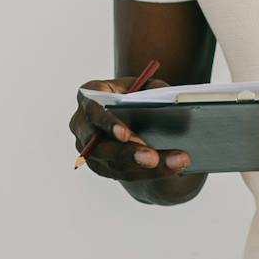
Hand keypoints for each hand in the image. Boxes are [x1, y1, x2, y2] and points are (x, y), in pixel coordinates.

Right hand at [71, 76, 198, 199]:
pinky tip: (173, 167)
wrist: (133, 112)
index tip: (125, 135)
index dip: (107, 124)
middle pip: (99, 146)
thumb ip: (156, 89)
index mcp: (89, 96)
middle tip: (152, 159)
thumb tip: (169, 102)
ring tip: (176, 163)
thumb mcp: (147, 85)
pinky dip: (149, 172)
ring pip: (113, 164)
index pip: (93, 110)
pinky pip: (123, 173)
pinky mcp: (100, 165)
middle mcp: (82, 124)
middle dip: (127, 153)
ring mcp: (87, 148)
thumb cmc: (137, 93)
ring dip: (145, 168)